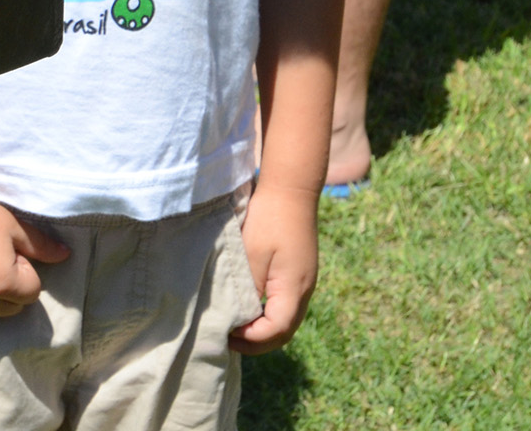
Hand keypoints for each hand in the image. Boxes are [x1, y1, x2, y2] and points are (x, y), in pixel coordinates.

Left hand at [228, 183, 318, 353]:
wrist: (290, 189)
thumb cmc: (268, 219)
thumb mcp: (252, 255)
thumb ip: (248, 289)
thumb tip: (240, 318)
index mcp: (294, 288)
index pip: (276, 330)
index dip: (252, 339)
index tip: (226, 334)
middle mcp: (304, 290)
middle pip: (284, 331)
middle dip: (257, 342)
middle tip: (227, 340)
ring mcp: (303, 282)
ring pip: (286, 320)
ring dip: (262, 330)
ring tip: (235, 328)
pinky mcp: (298, 273)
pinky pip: (285, 304)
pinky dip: (267, 314)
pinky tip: (247, 309)